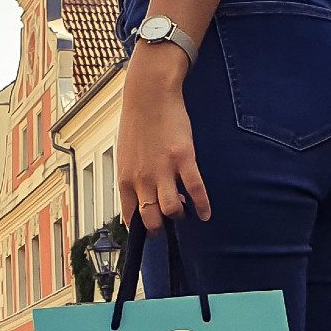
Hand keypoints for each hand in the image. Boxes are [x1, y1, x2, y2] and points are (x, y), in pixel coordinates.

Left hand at [116, 41, 211, 230]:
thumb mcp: (125, 157)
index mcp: (126, 180)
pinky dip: (202, 206)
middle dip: (161, 228)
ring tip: (185, 213)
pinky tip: (205, 214)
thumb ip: (131, 179)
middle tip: (169, 227)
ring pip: (172, 210)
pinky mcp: (183, 159)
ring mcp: (163, 170)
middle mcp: (142, 180)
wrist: (148, 97)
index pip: (131, 217)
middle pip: (152, 219)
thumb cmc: (136, 125)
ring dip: (180, 216)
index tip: (149, 234)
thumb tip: (136, 199)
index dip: (141, 230)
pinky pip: (196, 190)